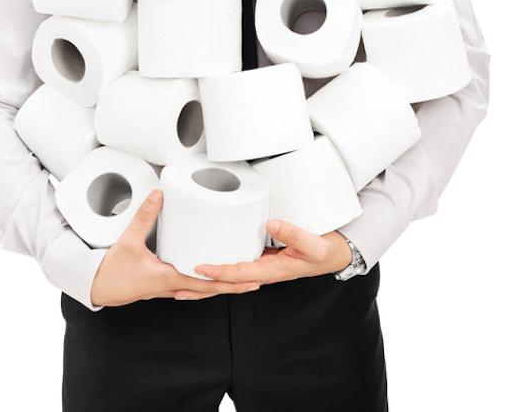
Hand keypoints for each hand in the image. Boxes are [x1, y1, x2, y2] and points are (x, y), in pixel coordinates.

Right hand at [89, 190, 263, 306]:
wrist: (98, 287)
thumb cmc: (112, 271)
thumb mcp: (128, 240)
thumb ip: (144, 216)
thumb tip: (159, 196)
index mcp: (169, 278)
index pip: (203, 281)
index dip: (226, 279)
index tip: (244, 276)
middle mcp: (173, 287)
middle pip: (210, 289)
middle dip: (234, 285)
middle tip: (256, 280)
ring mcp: (170, 289)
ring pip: (203, 291)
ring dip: (223, 286)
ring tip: (243, 279)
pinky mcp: (165, 286)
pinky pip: (192, 288)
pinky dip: (207, 285)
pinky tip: (214, 278)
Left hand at [193, 221, 353, 286]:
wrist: (333, 254)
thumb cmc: (325, 252)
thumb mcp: (315, 244)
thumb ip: (294, 234)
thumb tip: (271, 224)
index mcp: (273, 270)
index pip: (239, 273)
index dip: (218, 272)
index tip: (199, 268)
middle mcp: (263, 271)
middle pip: (227, 282)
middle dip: (202, 285)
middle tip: (176, 283)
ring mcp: (260, 266)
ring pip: (228, 276)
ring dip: (205, 280)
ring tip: (180, 278)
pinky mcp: (261, 258)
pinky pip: (236, 265)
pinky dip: (219, 267)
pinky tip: (205, 263)